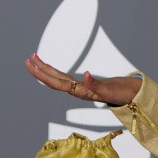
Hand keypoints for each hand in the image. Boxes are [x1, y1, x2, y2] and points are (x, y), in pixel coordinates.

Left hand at [23, 54, 141, 106]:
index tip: (33, 64)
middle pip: (54, 81)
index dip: (43, 74)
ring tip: (34, 59)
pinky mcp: (83, 85)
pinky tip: (49, 66)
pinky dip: (55, 71)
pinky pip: (65, 78)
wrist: (129, 97)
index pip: (57, 83)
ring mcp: (79, 88)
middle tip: (27, 59)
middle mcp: (77, 90)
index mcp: (80, 91)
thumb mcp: (108, 89)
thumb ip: (97, 84)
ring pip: (58, 79)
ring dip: (45, 70)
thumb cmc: (120, 94)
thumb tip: (86, 74)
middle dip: (39, 71)